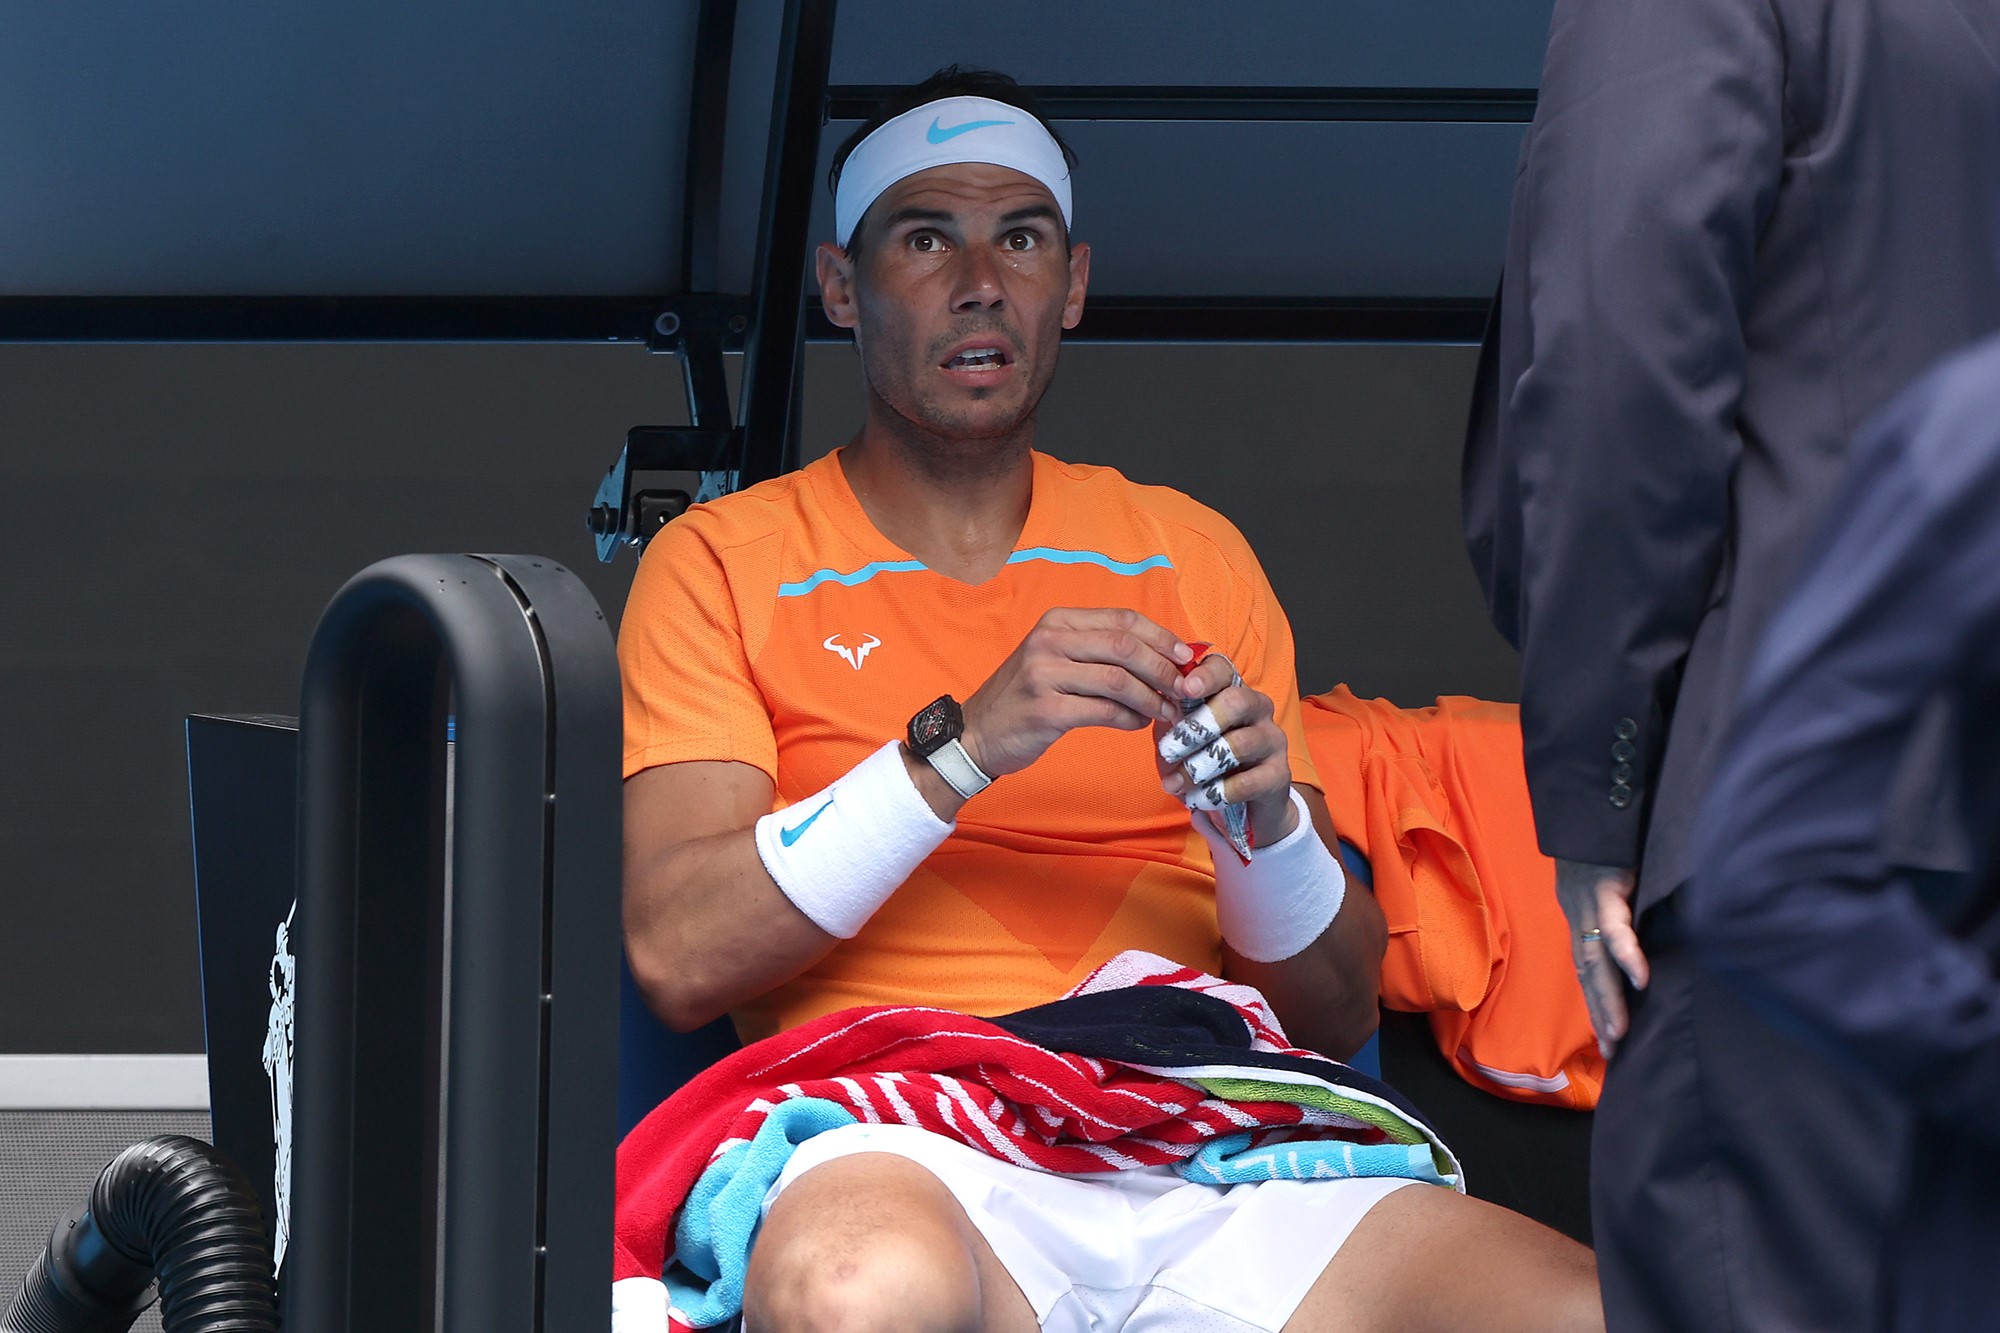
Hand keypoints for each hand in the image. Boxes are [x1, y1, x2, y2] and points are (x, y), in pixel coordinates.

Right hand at [960, 608, 1192, 778]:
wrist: (977, 732)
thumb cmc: (1027, 696)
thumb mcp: (1056, 658)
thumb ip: (1100, 651)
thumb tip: (1164, 656)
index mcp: (1057, 622)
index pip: (1123, 619)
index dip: (1162, 637)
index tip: (1187, 657)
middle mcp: (1049, 641)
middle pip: (1125, 646)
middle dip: (1163, 669)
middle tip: (1183, 689)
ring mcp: (1044, 675)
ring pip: (1119, 680)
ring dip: (1152, 698)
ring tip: (1166, 711)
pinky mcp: (1046, 711)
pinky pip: (1104, 711)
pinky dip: (1130, 719)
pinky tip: (1137, 724)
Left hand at [1154, 652, 1299, 844]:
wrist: (1244, 805)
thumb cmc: (1207, 760)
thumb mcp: (1183, 736)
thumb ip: (1172, 718)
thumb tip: (1156, 703)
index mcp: (1233, 691)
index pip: (1224, 670)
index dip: (1205, 676)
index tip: (1183, 689)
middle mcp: (1258, 708)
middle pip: (1236, 701)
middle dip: (1198, 726)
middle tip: (1169, 750)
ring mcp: (1272, 740)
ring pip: (1239, 744)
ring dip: (1200, 766)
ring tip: (1174, 784)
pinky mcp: (1279, 775)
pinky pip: (1247, 782)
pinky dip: (1217, 793)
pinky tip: (1198, 800)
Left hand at [1554, 858, 1649, 1058]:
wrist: (1594, 804)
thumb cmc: (1608, 842)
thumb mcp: (1615, 881)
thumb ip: (1625, 909)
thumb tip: (1651, 940)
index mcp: (1582, 915)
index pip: (1587, 969)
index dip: (1595, 1003)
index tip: (1607, 1039)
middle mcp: (1580, 914)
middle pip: (1588, 973)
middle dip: (1600, 1013)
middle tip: (1613, 1050)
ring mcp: (1590, 903)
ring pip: (1595, 959)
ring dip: (1609, 997)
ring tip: (1621, 1031)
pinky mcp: (1605, 887)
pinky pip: (1616, 926)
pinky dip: (1626, 952)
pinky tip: (1639, 977)